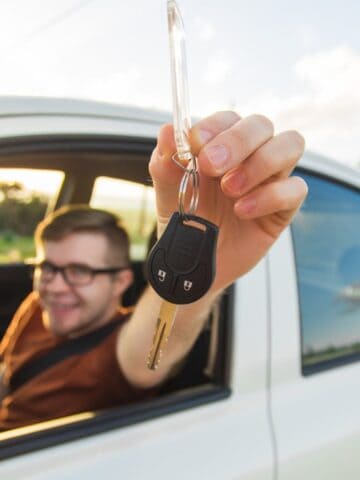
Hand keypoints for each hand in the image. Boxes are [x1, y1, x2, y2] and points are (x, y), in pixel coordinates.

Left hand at [149, 111, 307, 293]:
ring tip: (230, 189)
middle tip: (211, 165)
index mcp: (221, 145)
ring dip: (260, 163)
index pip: (229, 119)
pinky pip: (296, 188)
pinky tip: (243, 211)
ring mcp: (269, 179)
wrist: (195, 261)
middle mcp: (249, 155)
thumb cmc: (185, 220)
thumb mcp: (167, 191)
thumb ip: (165, 161)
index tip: (195, 144)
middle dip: (237, 141)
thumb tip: (168, 130)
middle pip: (261, 125)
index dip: (215, 126)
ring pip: (290, 144)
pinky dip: (270, 196)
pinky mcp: (283, 207)